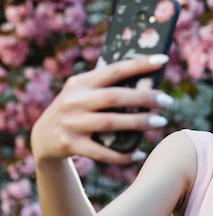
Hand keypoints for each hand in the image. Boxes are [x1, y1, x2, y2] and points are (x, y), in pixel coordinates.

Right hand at [31, 54, 173, 164]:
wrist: (43, 137)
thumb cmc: (77, 110)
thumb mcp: (85, 93)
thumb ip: (110, 87)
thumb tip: (150, 82)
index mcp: (81, 82)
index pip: (114, 70)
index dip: (139, 64)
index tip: (163, 60)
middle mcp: (74, 100)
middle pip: (115, 97)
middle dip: (144, 97)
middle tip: (168, 100)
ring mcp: (71, 123)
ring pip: (110, 123)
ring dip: (138, 123)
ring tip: (161, 122)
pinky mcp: (71, 144)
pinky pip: (102, 152)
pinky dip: (123, 155)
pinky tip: (140, 153)